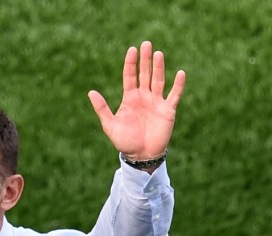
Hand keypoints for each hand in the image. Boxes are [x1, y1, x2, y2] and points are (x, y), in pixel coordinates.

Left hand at [88, 41, 185, 159]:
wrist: (140, 155)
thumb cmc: (124, 142)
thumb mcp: (110, 125)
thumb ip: (102, 109)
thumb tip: (91, 92)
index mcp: (130, 98)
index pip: (130, 76)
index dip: (131, 63)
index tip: (132, 49)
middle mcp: (144, 97)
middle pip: (145, 74)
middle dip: (145, 59)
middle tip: (146, 43)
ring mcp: (156, 102)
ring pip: (158, 80)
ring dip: (159, 67)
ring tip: (158, 53)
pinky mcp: (167, 110)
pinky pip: (174, 95)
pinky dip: (178, 85)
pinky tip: (180, 73)